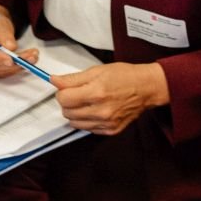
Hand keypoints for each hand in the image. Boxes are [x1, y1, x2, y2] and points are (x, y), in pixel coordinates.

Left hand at [52, 62, 167, 134]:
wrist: (146, 88)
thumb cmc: (124, 76)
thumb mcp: (97, 70)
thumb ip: (73, 78)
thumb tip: (54, 80)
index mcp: (96, 93)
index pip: (63, 99)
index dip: (62, 92)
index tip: (68, 89)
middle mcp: (101, 111)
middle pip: (67, 112)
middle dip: (68, 103)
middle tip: (77, 94)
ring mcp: (106, 123)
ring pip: (74, 124)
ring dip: (75, 113)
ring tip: (85, 103)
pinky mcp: (111, 130)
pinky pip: (87, 129)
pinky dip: (86, 121)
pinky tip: (94, 111)